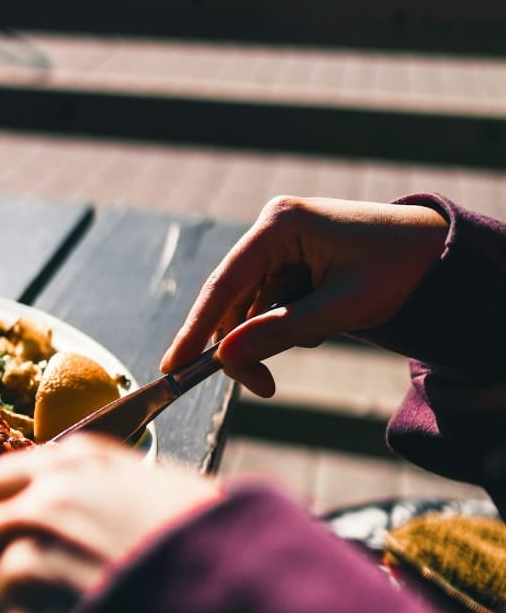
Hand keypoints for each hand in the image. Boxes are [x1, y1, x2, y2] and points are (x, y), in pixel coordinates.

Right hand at [161, 196, 447, 397]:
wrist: (438, 253)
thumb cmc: (397, 270)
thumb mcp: (343, 307)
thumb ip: (282, 331)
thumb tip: (225, 357)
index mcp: (279, 225)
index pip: (225, 283)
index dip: (197, 328)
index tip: (173, 366)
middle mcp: (271, 229)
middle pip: (232, 298)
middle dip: (243, 343)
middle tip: (263, 387)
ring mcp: (279, 244)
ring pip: (250, 304)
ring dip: (270, 334)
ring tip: (320, 334)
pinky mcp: (290, 259)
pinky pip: (270, 301)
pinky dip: (285, 324)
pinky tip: (322, 321)